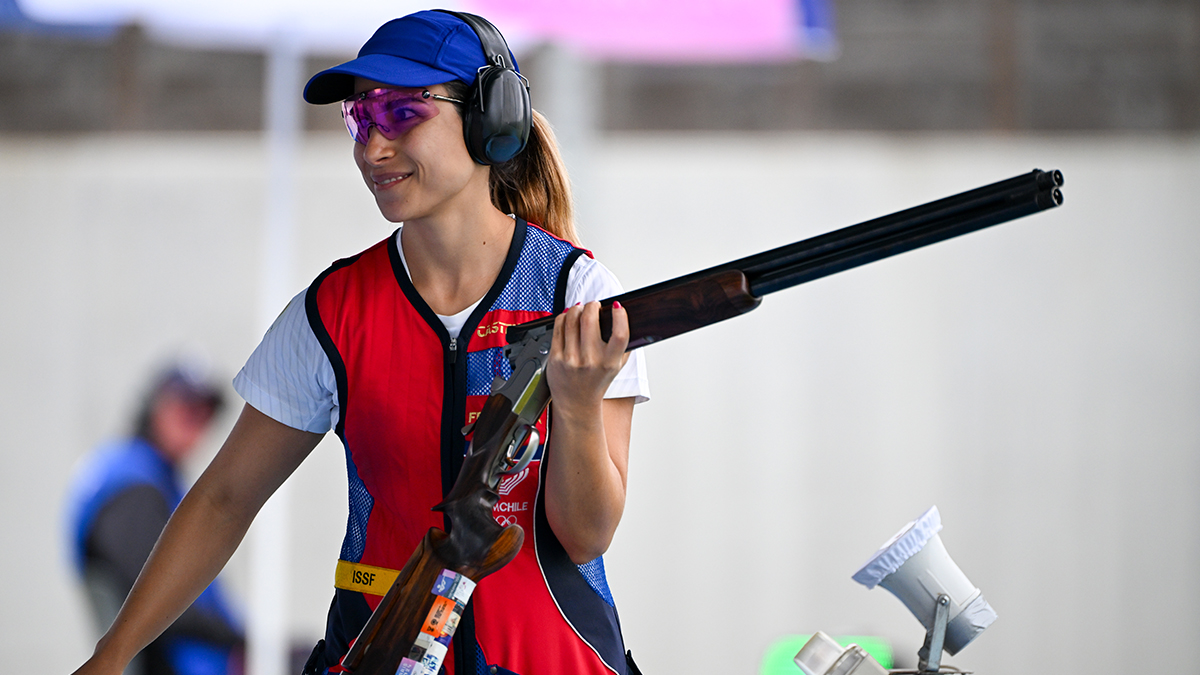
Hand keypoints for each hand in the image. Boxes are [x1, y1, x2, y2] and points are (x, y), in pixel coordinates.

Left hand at [545, 301, 629, 418]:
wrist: (577, 404)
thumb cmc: (597, 382)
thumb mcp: (616, 367)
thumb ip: (623, 346)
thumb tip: (622, 317)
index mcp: (609, 363)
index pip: (620, 334)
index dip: (620, 316)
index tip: (617, 307)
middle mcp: (590, 361)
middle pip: (590, 320)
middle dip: (592, 306)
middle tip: (594, 305)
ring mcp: (571, 360)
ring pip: (571, 320)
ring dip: (577, 309)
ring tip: (580, 309)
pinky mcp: (555, 358)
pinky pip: (558, 327)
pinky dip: (563, 317)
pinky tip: (568, 317)